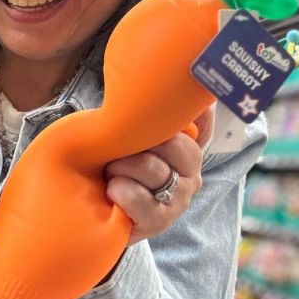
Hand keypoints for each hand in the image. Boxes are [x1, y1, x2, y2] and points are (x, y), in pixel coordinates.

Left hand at [105, 107, 214, 244]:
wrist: (97, 210)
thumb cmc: (114, 164)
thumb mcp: (129, 134)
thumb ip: (150, 113)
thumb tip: (178, 77)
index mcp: (188, 144)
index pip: (201, 120)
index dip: (180, 114)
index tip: (158, 113)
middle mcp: (192, 170)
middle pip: (172, 143)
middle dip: (137, 142)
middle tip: (116, 148)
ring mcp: (179, 198)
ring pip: (151, 168)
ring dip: (121, 166)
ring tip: (110, 171)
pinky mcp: (161, 221)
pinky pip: (139, 198)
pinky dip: (119, 190)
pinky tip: (112, 190)